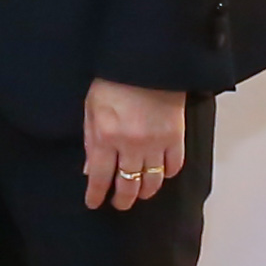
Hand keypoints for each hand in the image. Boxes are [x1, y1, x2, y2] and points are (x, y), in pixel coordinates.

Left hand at [82, 80, 188, 212]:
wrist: (147, 60)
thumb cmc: (114, 79)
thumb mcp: (91, 107)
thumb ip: (90, 140)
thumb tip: (90, 170)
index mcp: (106, 136)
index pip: (99, 177)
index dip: (96, 195)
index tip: (94, 203)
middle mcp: (130, 145)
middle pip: (127, 185)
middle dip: (121, 200)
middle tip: (119, 204)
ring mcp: (156, 142)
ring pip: (151, 181)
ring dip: (144, 192)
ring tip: (139, 194)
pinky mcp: (176, 136)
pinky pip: (174, 166)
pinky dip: (166, 174)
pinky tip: (160, 174)